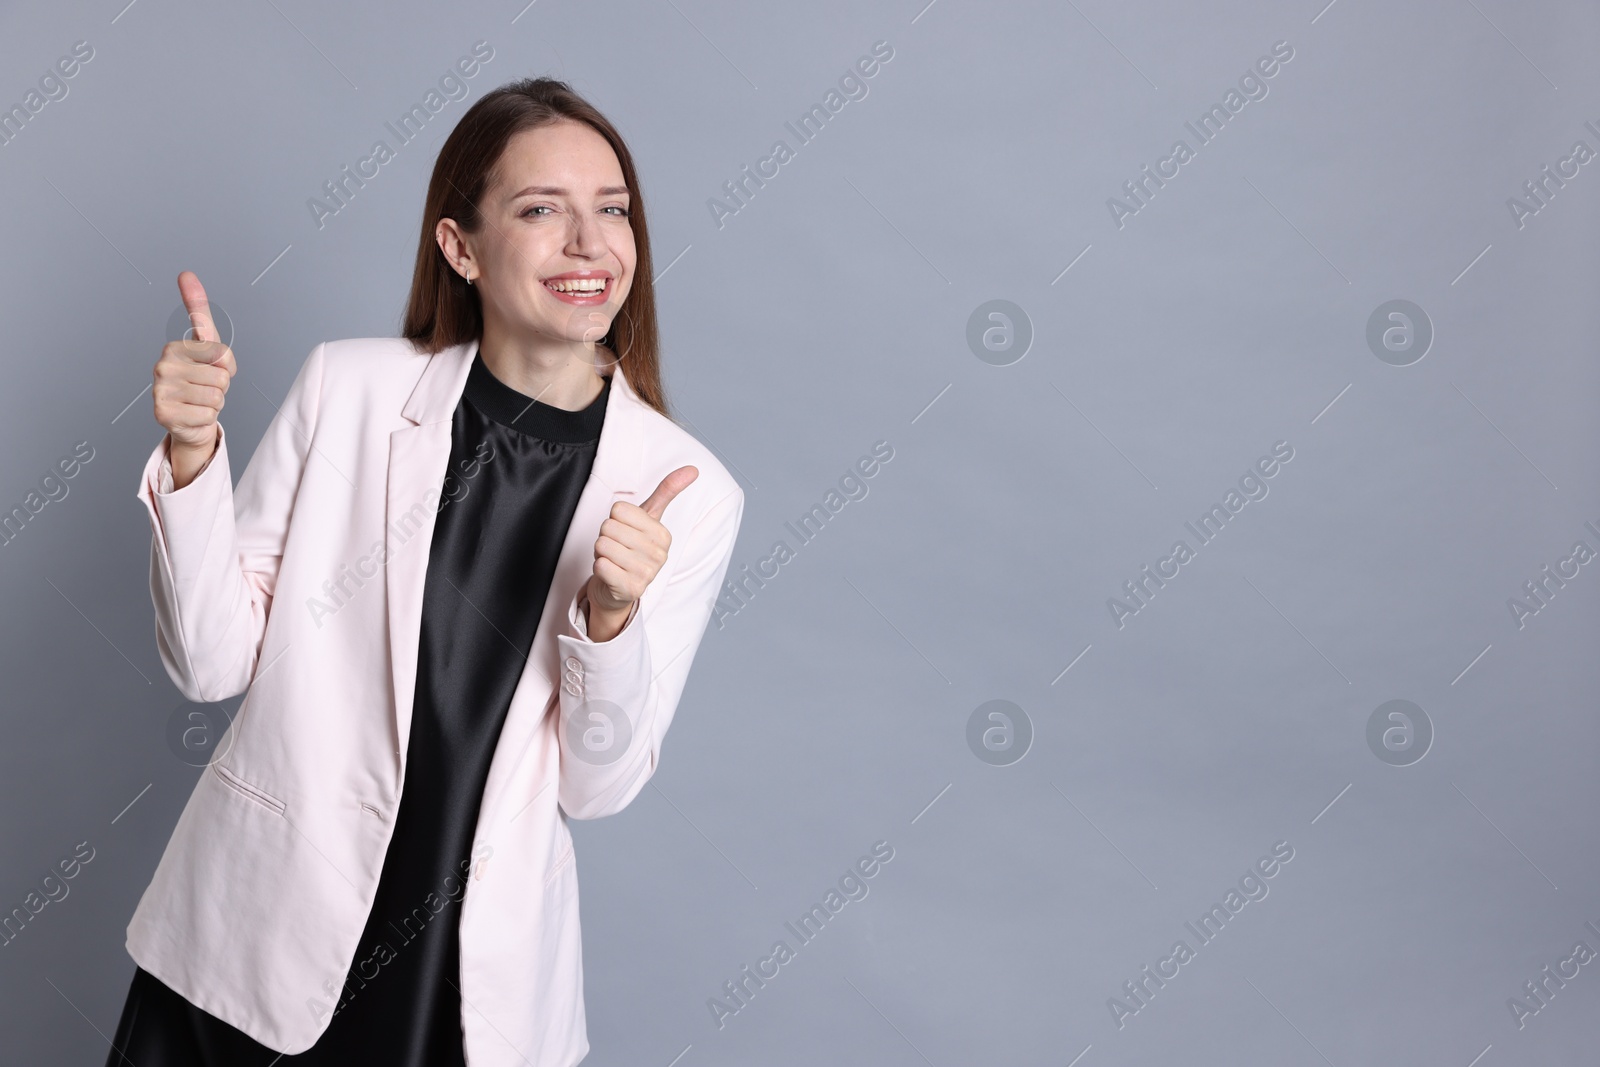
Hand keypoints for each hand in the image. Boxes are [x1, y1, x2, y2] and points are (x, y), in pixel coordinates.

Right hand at [153, 271, 236, 487]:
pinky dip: (206, 418)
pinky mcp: (163, 414)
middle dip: (221, 386)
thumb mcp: (207, 344)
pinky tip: (193, 415)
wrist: (190, 418)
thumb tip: (186, 274)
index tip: (212, 368)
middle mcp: (161, 366)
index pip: (222, 355)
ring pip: (216, 397)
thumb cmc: (201, 378)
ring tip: (199, 401)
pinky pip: (207, 415)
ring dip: (215, 403)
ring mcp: (160, 391)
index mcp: (173, 348)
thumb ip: (198, 311)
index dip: (227, 367)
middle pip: (221, 378)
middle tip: (204, 388)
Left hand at [583, 466, 697, 639]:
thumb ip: (667, 491)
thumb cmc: (632, 548)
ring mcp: (646, 574)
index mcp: (663, 534)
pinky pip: (600, 566)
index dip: (614, 519)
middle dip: (605, 537)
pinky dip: (599, 568)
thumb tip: (692, 469)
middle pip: (608, 527)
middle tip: (616, 548)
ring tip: (613, 560)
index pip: (618, 509)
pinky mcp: (631, 589)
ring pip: (602, 545)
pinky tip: (611, 573)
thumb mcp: (649, 518)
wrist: (619, 587)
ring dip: (601, 553)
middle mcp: (658, 554)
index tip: (624, 532)